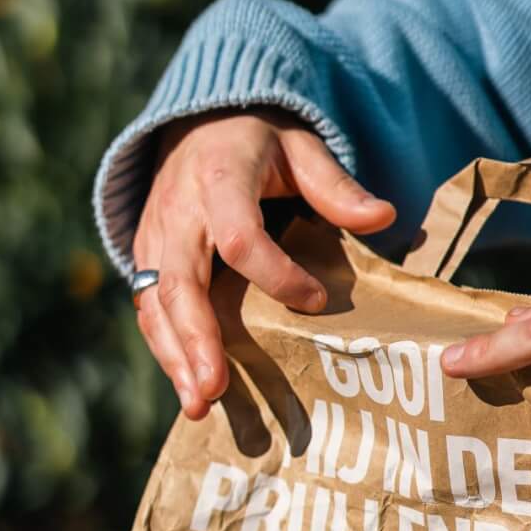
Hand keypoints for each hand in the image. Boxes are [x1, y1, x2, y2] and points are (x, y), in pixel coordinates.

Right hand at [132, 107, 395, 418]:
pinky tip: (189, 390)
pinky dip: (167, 352)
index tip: (317, 302)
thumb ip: (335, 185)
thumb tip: (385, 216)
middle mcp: (178, 212)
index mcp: (220, 179)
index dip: (277, 275)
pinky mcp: (145, 259)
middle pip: (181, 282)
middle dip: (197, 339)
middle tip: (216, 389)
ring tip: (198, 407)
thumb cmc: (256, 141)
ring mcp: (154, 238)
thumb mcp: (300, 148)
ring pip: (156, 305)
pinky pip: (150, 311)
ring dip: (175, 359)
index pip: (241, 237)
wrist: (195, 123)